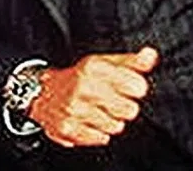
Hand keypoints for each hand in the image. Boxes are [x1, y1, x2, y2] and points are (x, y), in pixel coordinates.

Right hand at [27, 46, 157, 146]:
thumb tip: (151, 55)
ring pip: (116, 126)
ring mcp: (75, 109)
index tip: (130, 87)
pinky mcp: (69, 128)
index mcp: (94, 67)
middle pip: (130, 110)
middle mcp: (84, 87)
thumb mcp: (104, 63)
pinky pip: (101, 138)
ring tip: (97, 110)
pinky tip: (88, 121)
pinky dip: (97, 132)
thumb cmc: (78, 78)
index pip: (137, 86)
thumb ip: (131, 61)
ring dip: (109, 120)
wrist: (41, 92)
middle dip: (123, 107)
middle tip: (110, 100)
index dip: (136, 88)